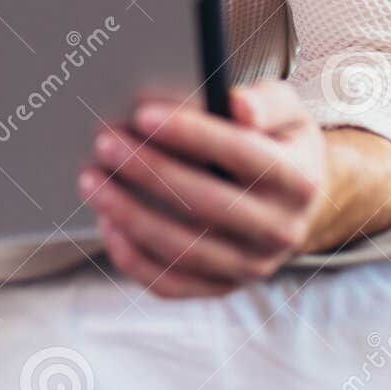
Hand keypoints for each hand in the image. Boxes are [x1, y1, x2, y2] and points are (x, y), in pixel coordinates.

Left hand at [78, 81, 327, 297]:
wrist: (294, 204)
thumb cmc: (277, 144)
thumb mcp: (288, 113)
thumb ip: (266, 102)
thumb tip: (240, 107)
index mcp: (299, 180)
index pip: (243, 155)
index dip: (191, 134)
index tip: (142, 114)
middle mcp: (279, 230)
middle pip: (205, 203)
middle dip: (148, 171)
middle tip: (104, 142)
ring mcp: (250, 266)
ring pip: (182, 248)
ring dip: (129, 214)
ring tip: (91, 179)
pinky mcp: (221, 287)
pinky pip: (171, 283)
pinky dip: (133, 258)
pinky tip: (106, 223)